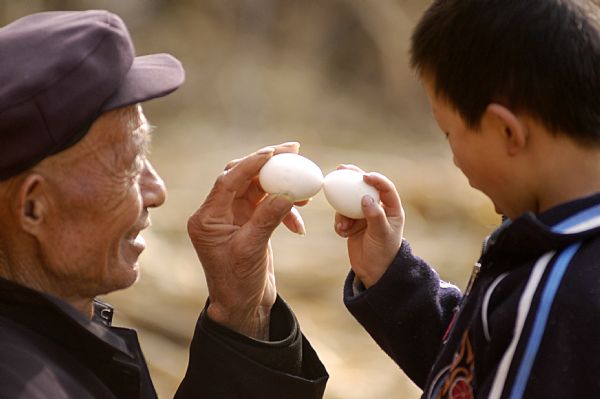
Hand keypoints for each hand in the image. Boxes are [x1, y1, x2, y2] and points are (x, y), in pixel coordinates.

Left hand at [187, 142, 306, 338]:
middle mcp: (217, 213)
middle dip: (268, 164)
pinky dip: (284, 208)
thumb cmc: (239, 284)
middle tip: (293, 151)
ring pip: (258, 189)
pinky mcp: (249, 223)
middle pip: (242, 176)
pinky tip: (300, 221)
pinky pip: (267, 205)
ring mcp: (233, 217)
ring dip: (282, 187)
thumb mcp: (252, 250)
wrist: (243, 308)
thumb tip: (288, 192)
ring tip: (306, 190)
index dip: (252, 162)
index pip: (228, 179)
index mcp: (207, 218)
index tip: (275, 151)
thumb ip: (268, 218)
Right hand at [334, 165, 404, 287]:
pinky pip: (341, 216)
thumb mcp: (381, 234)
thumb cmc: (383, 253)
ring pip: (348, 202)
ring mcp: (363, 216)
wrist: (373, 272)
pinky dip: (340, 223)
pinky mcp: (352, 224)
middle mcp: (377, 209)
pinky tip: (342, 233)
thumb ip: (375, 215)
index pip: (385, 188)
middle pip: (364, 188)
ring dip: (342, 211)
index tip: (363, 175)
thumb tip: (366, 197)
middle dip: (352, 178)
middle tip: (340, 169)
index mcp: (391, 209)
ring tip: (343, 225)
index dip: (376, 179)